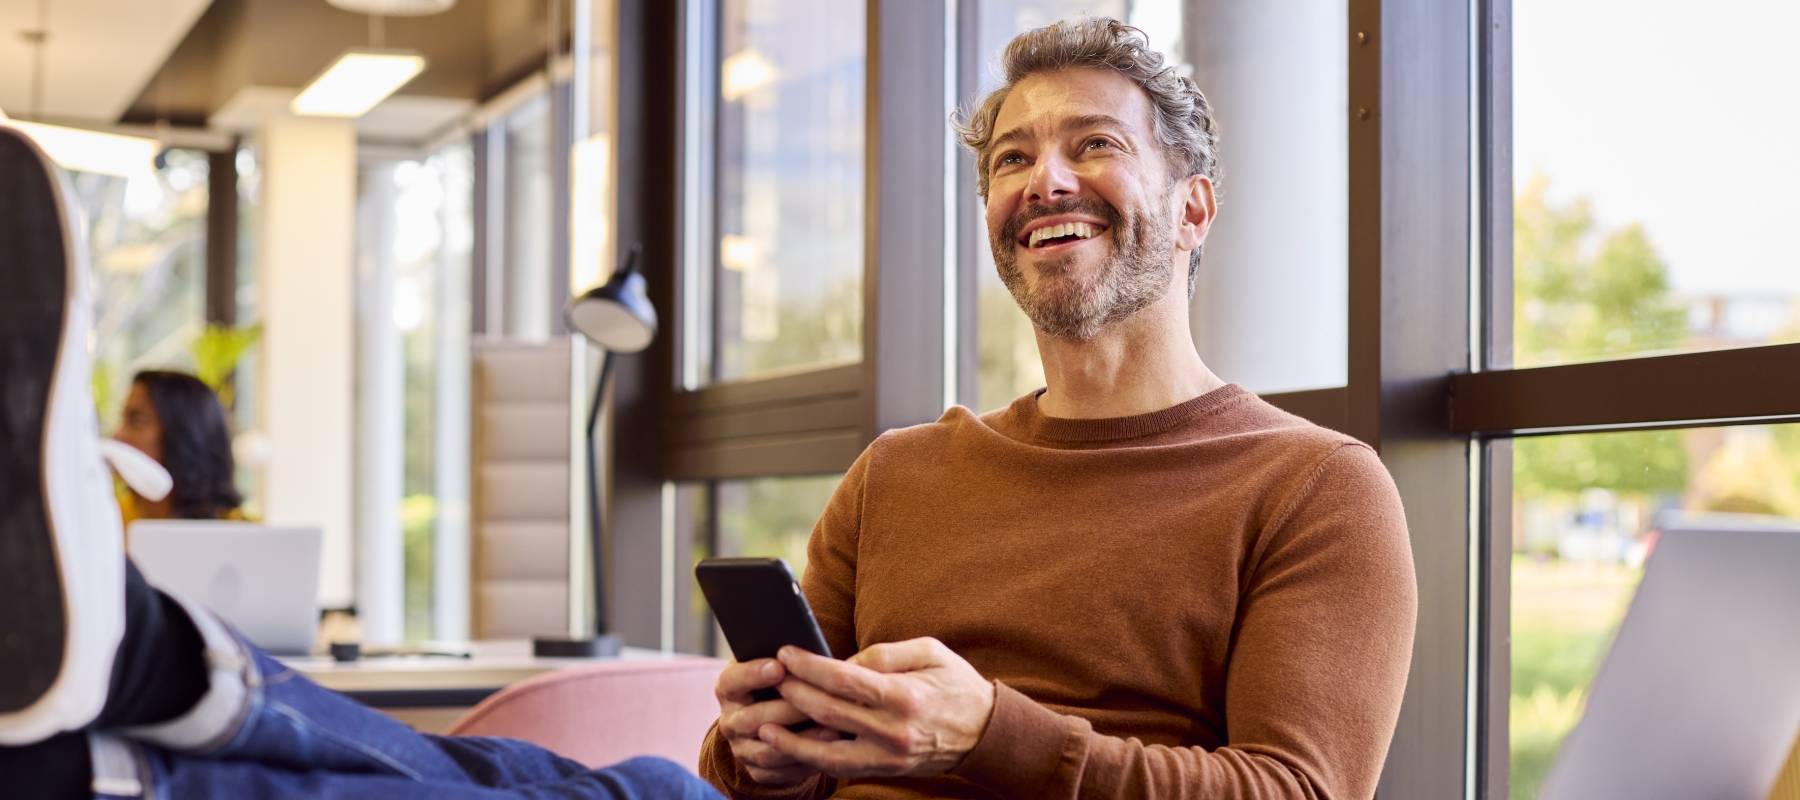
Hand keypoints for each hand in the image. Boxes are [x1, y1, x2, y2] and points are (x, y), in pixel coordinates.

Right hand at [714, 658, 843, 784]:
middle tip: (817, 701)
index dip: (753, 674)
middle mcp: (730, 720)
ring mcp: (741, 748)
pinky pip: (778, 773)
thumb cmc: (784, 681)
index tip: (779, 666)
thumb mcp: (779, 665)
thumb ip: (788, 661)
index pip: (732, 680)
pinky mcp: (756, 771)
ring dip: (801, 741)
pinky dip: (803, 763)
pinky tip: (828, 752)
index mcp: (729, 688)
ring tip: (833, 729)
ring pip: (767, 750)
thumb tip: (811, 653)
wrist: (777, 717)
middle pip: (752, 719)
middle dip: (787, 710)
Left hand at [758, 638, 994, 778]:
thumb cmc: (955, 683)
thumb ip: (885, 653)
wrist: (985, 732)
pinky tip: (793, 748)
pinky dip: (812, 759)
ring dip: (792, 740)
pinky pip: (841, 768)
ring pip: (827, 752)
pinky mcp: (885, 769)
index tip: (786, 652)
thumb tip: (844, 662)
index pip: (843, 678)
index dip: (808, 665)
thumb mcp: (930, 651)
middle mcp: (893, 730)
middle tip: (771, 679)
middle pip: (828, 712)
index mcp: (903, 695)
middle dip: (794, 694)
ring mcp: (888, 756)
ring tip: (764, 728)